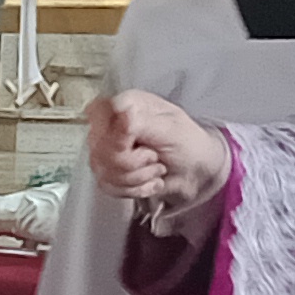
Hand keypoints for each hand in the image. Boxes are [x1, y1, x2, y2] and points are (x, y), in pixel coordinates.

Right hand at [84, 90, 231, 216]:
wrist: (196, 172)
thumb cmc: (188, 143)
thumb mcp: (170, 128)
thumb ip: (140, 123)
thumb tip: (119, 114)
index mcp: (126, 105)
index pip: (98, 115)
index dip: (112, 136)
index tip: (132, 144)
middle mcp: (111, 125)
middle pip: (99, 149)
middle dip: (132, 163)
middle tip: (154, 157)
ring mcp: (106, 150)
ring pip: (104, 171)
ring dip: (138, 178)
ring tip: (156, 169)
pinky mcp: (107, 172)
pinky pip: (107, 186)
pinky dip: (134, 189)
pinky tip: (149, 181)